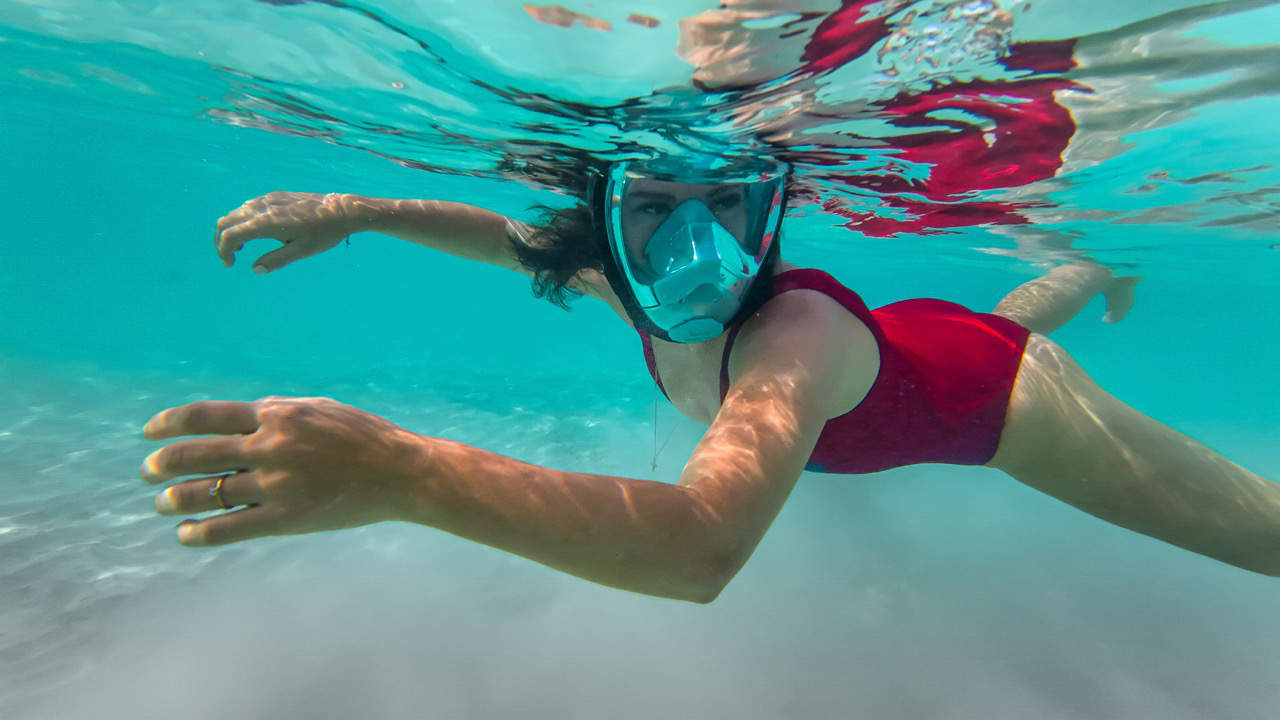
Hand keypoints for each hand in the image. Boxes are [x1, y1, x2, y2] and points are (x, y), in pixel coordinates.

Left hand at [141, 396, 426, 545]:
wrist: (401, 472)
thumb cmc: (361, 436)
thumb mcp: (317, 409)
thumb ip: (275, 410)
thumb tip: (233, 417)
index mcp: (276, 415)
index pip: (204, 416)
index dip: (168, 424)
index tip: (149, 434)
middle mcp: (271, 447)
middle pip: (195, 455)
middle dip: (161, 464)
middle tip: (147, 472)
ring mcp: (278, 484)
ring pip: (205, 494)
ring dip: (174, 499)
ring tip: (163, 503)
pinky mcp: (287, 518)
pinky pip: (228, 528)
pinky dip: (198, 532)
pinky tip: (185, 533)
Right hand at [215, 191, 360, 271]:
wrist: (342, 210)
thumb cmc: (324, 233)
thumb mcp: (302, 251)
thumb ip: (277, 260)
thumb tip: (255, 269)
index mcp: (267, 222)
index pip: (231, 235)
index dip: (224, 251)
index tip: (230, 265)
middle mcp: (263, 207)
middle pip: (227, 221)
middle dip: (222, 240)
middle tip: (230, 257)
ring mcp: (268, 199)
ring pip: (237, 212)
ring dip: (233, 229)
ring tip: (243, 248)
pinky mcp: (275, 196)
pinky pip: (250, 206)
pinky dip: (243, 220)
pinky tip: (255, 231)